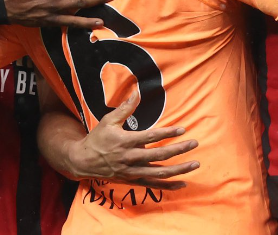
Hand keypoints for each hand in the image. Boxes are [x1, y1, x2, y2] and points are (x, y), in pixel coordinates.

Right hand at [65, 91, 199, 189]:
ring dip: (179, 169)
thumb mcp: (108, 120)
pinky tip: (183, 183)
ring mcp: (132, 172)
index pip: (151, 137)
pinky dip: (169, 185)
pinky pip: (153, 185)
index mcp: (125, 141)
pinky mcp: (133, 181)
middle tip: (194, 143)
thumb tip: (137, 92)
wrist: (83, 162)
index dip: (167, 133)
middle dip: (179, 149)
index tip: (182, 129)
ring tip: (195, 164)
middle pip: (159, 155)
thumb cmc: (97, 139)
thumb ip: (125, 108)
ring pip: (160, 173)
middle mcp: (130, 158)